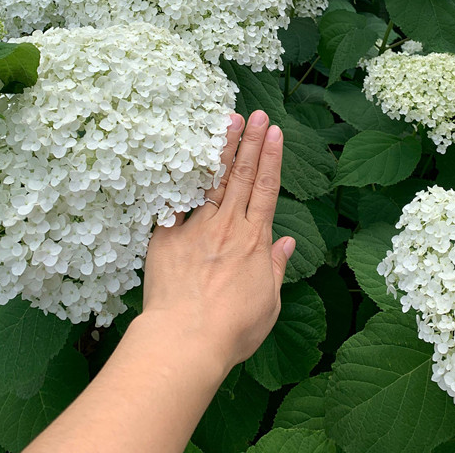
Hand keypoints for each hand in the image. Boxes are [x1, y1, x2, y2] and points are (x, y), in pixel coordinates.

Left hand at [141, 110, 295, 373]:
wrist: (186, 341)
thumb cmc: (232, 330)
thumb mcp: (269, 303)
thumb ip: (276, 267)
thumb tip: (287, 242)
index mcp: (255, 240)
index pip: (267, 188)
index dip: (271, 157)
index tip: (274, 131)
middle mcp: (228, 226)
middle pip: (242, 175)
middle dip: (251, 141)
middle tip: (256, 113)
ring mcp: (196, 228)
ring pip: (211, 180)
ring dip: (221, 148)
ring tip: (228, 120)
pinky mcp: (167, 237)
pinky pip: (174, 202)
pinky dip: (178, 178)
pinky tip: (180, 153)